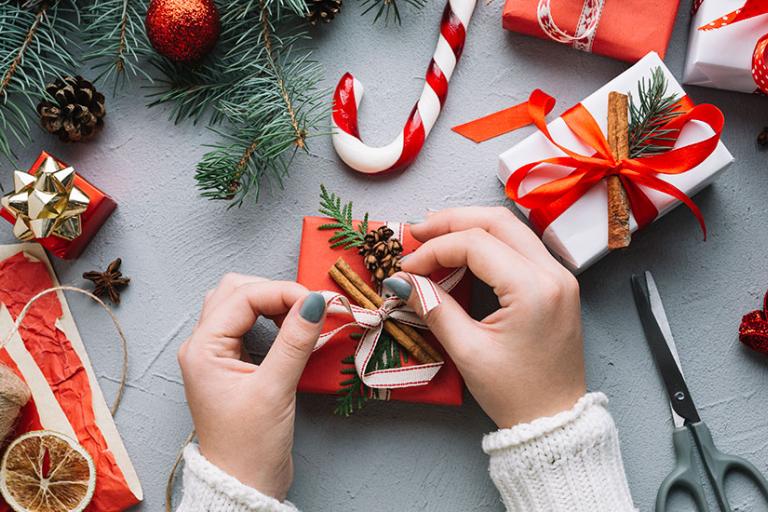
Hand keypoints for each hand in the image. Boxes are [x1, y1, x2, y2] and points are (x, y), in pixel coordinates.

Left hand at [178, 274, 325, 499]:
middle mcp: (203, 346)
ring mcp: (215, 354)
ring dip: (270, 302)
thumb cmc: (249, 447)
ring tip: (300, 317)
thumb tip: (315, 302)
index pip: (243, 296)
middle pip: (236, 291)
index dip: (283, 292)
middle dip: (274, 292)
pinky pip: (245, 324)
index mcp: (202, 349)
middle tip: (309, 308)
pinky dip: (269, 318)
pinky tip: (290, 330)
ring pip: (238, 304)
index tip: (318, 303)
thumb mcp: (275, 391)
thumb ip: (294, 342)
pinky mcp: (230, 364)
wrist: (242, 485)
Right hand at [384, 207, 584, 428]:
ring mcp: (559, 276)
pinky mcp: (557, 283)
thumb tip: (401, 281)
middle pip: (497, 222)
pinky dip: (490, 241)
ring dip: (471, 226)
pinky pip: (521, 245)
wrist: (555, 419)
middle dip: (452, 221)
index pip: (476, 245)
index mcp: (533, 288)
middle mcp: (553, 273)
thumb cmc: (515, 392)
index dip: (435, 250)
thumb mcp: (468, 351)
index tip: (406, 267)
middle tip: (416, 232)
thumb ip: (433, 308)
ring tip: (434, 235)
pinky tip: (464, 247)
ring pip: (511, 228)